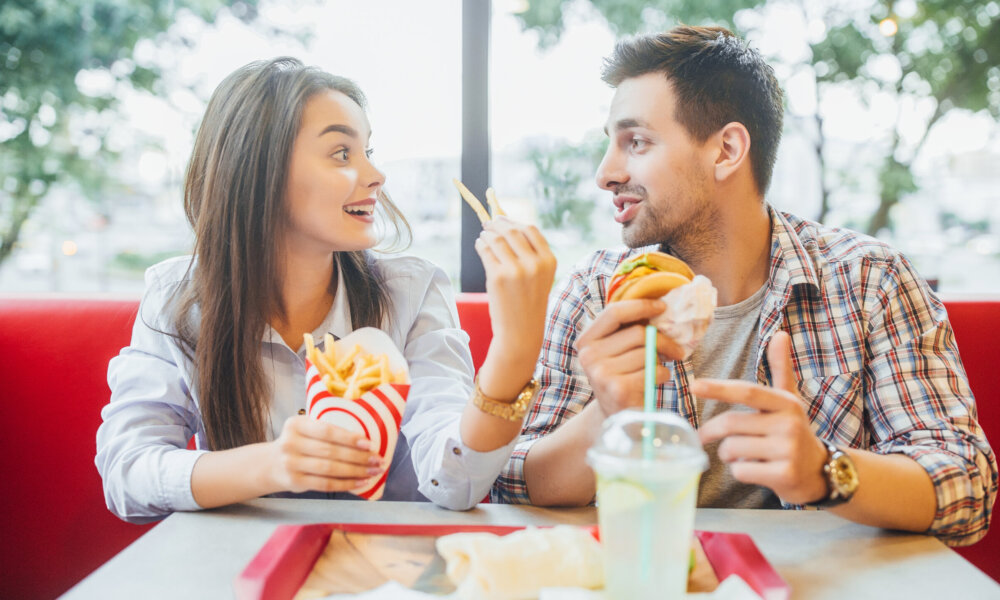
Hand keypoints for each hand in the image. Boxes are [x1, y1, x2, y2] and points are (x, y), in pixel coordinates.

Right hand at [268, 416, 384, 492]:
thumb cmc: (298, 444)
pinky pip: (325, 485)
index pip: (327, 431)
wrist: (270, 464)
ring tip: (373, 471)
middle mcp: (291, 443)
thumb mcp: (305, 430)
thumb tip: (366, 441)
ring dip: (356, 471)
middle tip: (378, 460)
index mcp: (296, 424)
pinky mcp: (295, 482)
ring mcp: (291, 464)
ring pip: (330, 469)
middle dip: (358, 457)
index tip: (370, 444)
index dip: (350, 438)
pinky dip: (346, 484)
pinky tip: (360, 482)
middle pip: (331, 451)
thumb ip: (327, 432)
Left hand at [474, 217, 556, 393]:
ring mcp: (516, 270)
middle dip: (497, 224)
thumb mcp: (539, 277)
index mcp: (549, 261)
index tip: (502, 219)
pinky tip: (480, 245)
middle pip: (512, 231)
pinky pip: (485, 251)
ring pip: (496, 239)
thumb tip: (507, 225)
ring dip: (486, 234)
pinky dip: (481, 244)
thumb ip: (530, 253)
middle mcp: (535, 264)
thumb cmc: (528, 303)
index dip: (514, 221)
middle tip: (488, 224)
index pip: (530, 229)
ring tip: (483, 236)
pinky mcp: (497, 277)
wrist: (520, 333)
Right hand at [575, 299, 686, 416]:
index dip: (641, 306)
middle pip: (638, 332)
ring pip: (648, 352)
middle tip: (675, 350)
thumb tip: (659, 306)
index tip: (662, 307)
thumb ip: (627, 330)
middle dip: (663, 340)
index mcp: (586, 341)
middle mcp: (588, 356)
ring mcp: (601, 373)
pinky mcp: (618, 389)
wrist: (615, 419)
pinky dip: (662, 375)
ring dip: (661, 361)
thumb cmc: (622, 378)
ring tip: (656, 371)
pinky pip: (654, 371)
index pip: (614, 312)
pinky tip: (654, 383)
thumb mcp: (616, 352)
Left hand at [694, 331, 828, 503]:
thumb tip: (780, 334)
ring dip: (726, 454)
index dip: (719, 388)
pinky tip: (753, 469)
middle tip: (704, 436)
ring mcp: (788, 450)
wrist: (822, 471)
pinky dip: (738, 471)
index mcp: (786, 403)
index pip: (747, 391)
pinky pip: (741, 471)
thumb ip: (781, 369)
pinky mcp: (784, 475)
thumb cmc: (794, 432)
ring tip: (738, 454)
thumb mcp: (789, 400)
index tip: (694, 386)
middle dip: (711, 431)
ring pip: (733, 449)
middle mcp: (789, 424)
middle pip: (731, 424)